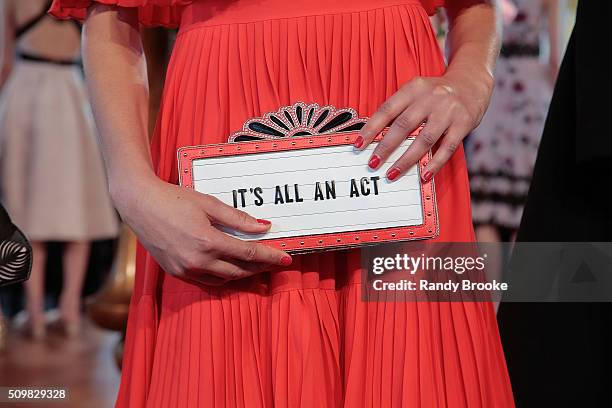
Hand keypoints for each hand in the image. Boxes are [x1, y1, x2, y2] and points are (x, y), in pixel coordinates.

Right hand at [113, 175, 291, 285]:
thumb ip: (237, 218)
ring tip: (258, 266)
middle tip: (276, 263)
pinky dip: (223, 276)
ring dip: (243, 274)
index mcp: (207, 242)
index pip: (248, 254)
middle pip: (239, 271)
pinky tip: (232, 269)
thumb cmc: (174, 199)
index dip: (270, 256)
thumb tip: (263, 227)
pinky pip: (207, 280)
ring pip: (223, 279)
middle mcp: (197, 260)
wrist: (139, 204)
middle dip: (261, 268)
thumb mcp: (209, 204)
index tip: (286, 258)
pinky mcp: (176, 272)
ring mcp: (185, 269)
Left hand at [354, 71, 492, 181]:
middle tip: (372, 164)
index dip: (371, 128)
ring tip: (392, 174)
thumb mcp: (417, 92)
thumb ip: (400, 110)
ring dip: (406, 159)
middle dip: (385, 147)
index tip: (357, 145)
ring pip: (424, 139)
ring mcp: (448, 111)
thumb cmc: (437, 93)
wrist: (472, 81)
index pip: (387, 110)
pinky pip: (447, 147)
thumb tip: (376, 138)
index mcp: (413, 89)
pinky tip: (424, 175)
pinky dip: (435, 163)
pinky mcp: (463, 123)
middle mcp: (430, 98)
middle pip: (403, 126)